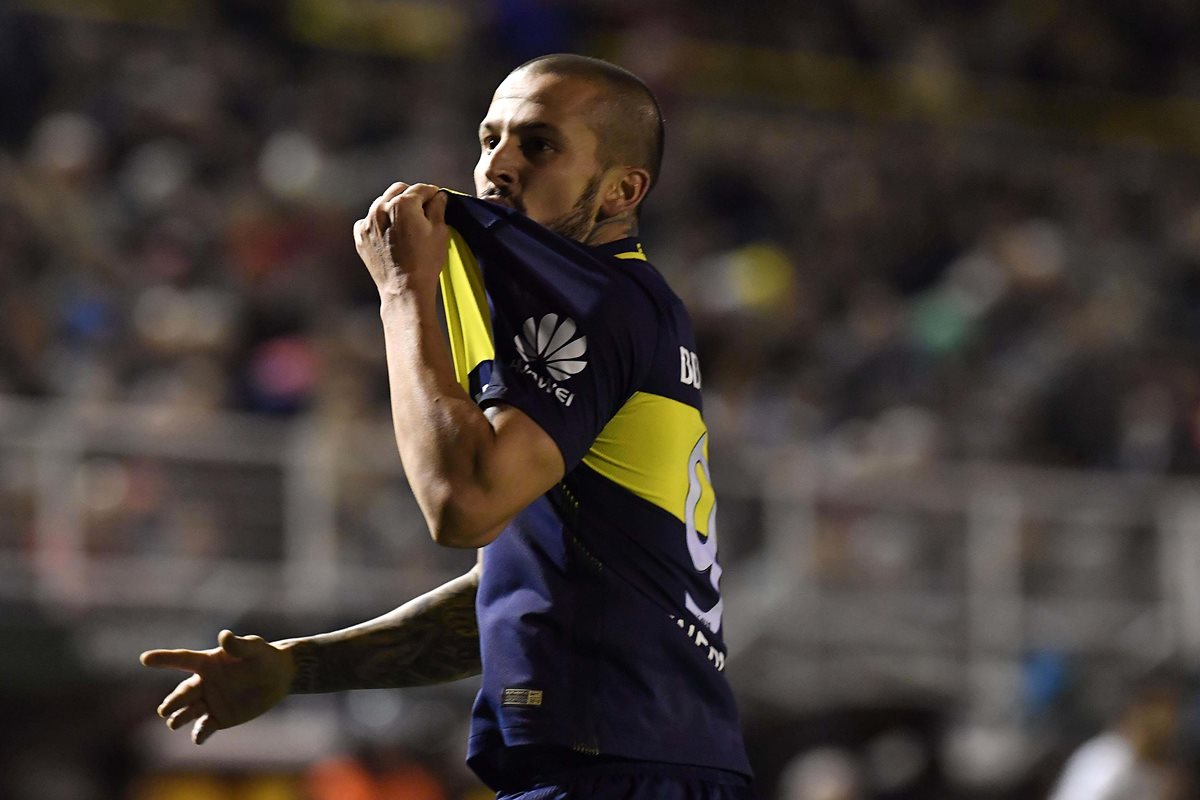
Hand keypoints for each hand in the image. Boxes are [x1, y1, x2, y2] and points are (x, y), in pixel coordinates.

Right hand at [140, 629, 295, 743]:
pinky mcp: (220, 718)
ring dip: (180, 717)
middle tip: (165, 709)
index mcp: (208, 662)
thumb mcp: (255, 649)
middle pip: (184, 692)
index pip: (182, 660)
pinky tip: (198, 738)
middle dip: (173, 701)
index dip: (164, 659)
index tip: (145, 658)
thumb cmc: (265, 657)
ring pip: (189, 711)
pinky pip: (205, 727)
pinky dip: (200, 733)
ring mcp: (210, 701)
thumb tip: (223, 636)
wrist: (279, 677)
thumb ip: (239, 645)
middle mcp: (204, 683)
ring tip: (173, 723)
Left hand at [354, 182, 448, 296]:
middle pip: (398, 190)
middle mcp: (381, 208)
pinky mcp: (360, 237)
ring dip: (394, 207)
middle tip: (422, 209)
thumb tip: (439, 197)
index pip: (420, 188)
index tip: (436, 198)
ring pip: (381, 203)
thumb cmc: (425, 262)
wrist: (404, 289)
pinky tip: (389, 233)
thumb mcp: (440, 232)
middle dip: (411, 196)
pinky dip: (379, 222)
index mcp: (402, 204)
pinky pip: (369, 220)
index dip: (432, 192)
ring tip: (405, 222)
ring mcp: (367, 222)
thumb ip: (438, 208)